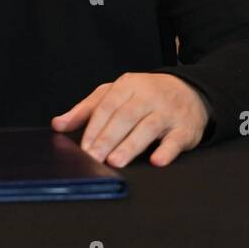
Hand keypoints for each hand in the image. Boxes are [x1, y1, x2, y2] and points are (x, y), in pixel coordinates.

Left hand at [51, 72, 209, 167]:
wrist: (190, 91)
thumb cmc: (146, 95)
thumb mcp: (116, 94)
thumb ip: (87, 109)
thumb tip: (58, 124)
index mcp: (128, 85)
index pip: (107, 106)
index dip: (94, 128)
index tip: (83, 147)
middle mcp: (148, 96)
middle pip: (125, 116)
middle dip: (108, 138)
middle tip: (94, 157)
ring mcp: (168, 111)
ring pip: (148, 127)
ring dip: (131, 145)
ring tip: (115, 162)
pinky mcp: (185, 128)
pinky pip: (176, 140)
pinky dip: (167, 151)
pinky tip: (156, 160)